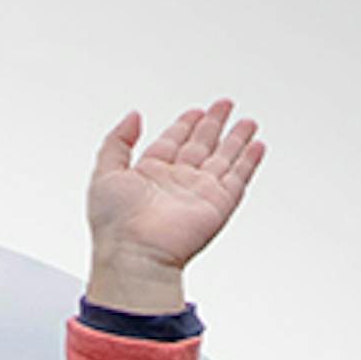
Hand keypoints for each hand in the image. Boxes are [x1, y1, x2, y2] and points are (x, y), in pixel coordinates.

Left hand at [84, 99, 264, 311]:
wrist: (135, 254)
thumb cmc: (115, 224)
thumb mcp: (104, 172)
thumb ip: (117, 141)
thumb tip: (133, 116)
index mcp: (149, 174)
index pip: (172, 141)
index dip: (184, 124)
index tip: (195, 111)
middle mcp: (176, 182)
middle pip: (200, 145)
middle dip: (213, 124)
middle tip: (224, 104)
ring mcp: (198, 193)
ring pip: (223, 158)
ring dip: (236, 139)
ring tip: (247, 121)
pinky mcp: (218, 205)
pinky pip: (238, 178)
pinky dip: (249, 161)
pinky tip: (257, 146)